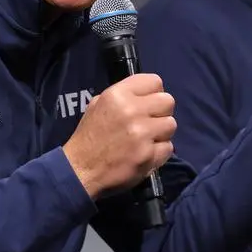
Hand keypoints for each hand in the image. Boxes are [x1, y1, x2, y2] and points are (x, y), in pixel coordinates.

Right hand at [63, 73, 175, 199]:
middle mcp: (132, 110)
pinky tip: (145, 153)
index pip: (154, 81)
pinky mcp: (149, 155)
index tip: (148, 103)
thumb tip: (145, 95)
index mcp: (118, 95)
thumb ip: (122, 96)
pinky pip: (168, 147)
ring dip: (161, 132)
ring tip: (147, 139)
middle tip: (150, 122)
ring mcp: (142, 134)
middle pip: (167, 101)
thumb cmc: (89, 136)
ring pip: (171, 124)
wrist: (81, 169)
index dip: (154, 92)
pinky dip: (159, 151)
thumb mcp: (97, 105)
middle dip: (161, 112)